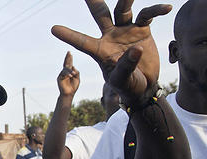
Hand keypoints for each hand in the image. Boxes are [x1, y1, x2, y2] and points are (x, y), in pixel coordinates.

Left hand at [52, 0, 171, 104]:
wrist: (143, 86)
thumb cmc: (127, 86)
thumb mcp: (122, 80)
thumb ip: (126, 66)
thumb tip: (135, 49)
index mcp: (99, 50)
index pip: (82, 41)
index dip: (69, 35)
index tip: (53, 29)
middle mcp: (110, 37)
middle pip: (100, 15)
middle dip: (93, 2)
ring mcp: (126, 31)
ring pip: (123, 10)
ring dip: (126, 0)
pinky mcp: (141, 30)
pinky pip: (147, 15)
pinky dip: (156, 10)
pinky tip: (166, 8)